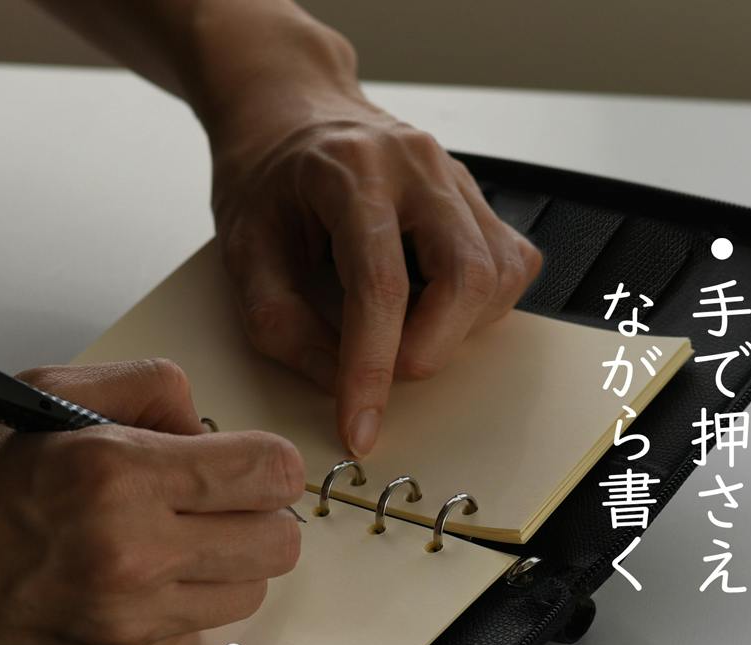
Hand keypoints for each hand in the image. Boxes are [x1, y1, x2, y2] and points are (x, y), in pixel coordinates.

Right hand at [0, 359, 303, 644]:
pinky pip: (187, 632)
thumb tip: (205, 418)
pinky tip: (113, 578)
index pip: (268, 473)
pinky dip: (169, 603)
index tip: (240, 456)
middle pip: (276, 543)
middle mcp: (131, 561)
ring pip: (245, 594)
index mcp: (114, 479)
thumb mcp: (34, 394)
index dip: (262, 458)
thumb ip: (139, 390)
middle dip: (252, 510)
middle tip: (203, 494)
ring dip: (221, 561)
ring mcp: (125, 628)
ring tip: (158, 536)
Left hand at [208, 89, 542, 455]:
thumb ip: (279, 324)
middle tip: (384, 374)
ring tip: (401, 332)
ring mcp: (456, 178)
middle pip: (465, 276)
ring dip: (455, 331)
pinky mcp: (476, 199)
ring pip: (498, 275)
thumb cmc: (264, 178)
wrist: (290, 112)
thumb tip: (336, 385)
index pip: (380, 284)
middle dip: (428, 350)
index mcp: (351, 170)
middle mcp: (417, 166)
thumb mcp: (241, 250)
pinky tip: (431, 309)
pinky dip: (478, 309)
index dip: (371, 368)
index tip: (359, 426)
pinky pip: (509, 266)